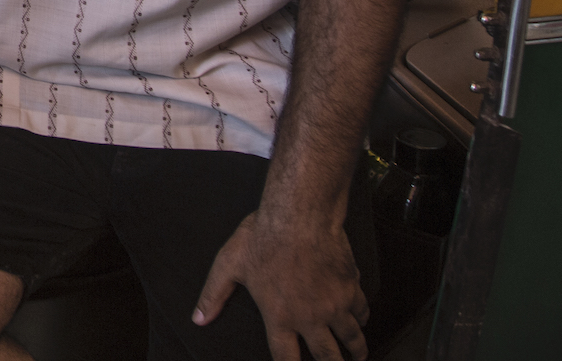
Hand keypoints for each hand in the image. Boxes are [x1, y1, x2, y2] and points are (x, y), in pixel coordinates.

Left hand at [193, 208, 367, 360]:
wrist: (300, 215)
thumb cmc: (264, 236)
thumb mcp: (229, 265)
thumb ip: (213, 295)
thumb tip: (199, 317)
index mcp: (280, 316)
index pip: (286, 358)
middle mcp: (310, 317)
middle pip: (327, 356)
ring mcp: (334, 304)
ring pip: (351, 337)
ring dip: (356, 349)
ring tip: (357, 354)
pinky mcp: (351, 287)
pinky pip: (363, 311)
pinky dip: (362, 318)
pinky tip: (360, 318)